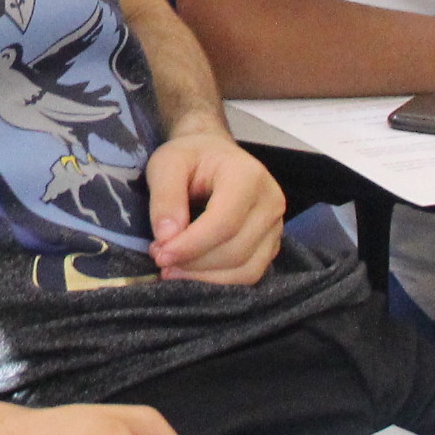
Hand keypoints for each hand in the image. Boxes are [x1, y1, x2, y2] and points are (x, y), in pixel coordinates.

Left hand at [143, 128, 284, 284]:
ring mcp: (275, 226)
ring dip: (204, 277)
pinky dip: (218, 280)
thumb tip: (167, 238)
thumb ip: (165, 197)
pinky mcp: (271, 244)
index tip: (160, 255)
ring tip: (172, 267)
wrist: (214, 154)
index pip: (224, 223)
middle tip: (159, 258)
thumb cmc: (191, 157)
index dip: (191, 245)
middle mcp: (271, 202)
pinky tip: (192, 272)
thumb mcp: (167, 164)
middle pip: (235, 250)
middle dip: (193, 263)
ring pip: (245, 269)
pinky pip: (249, 274)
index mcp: (248, 176)